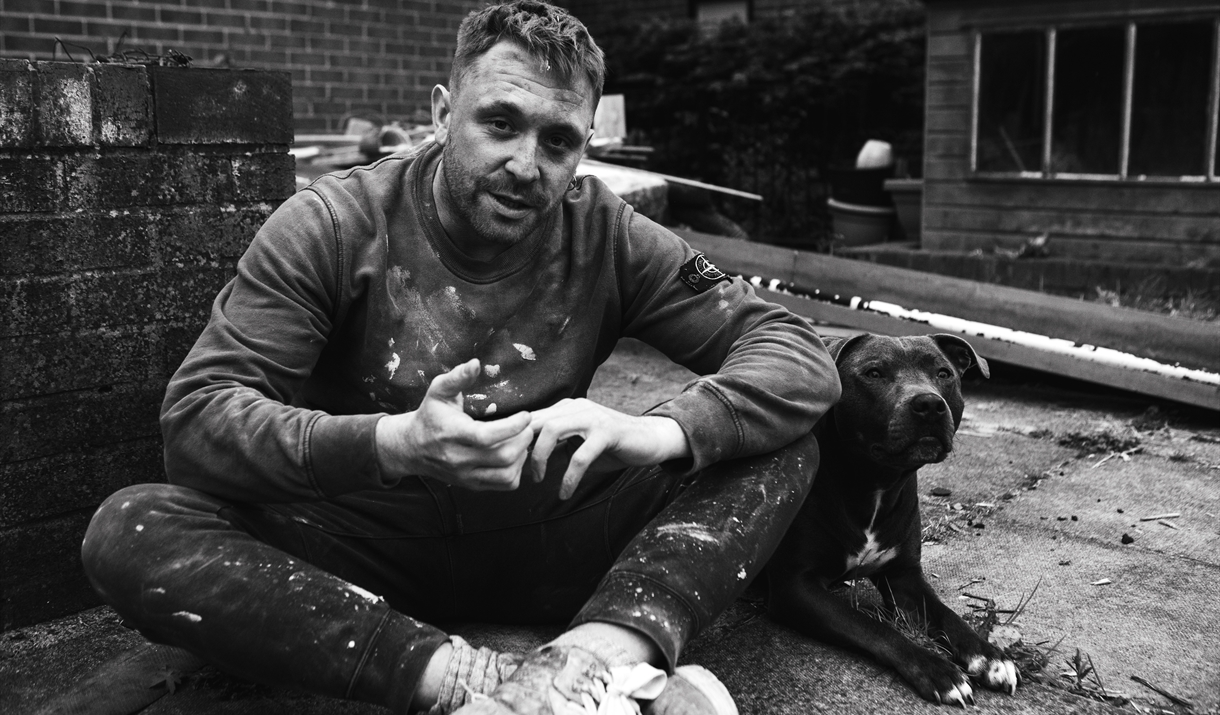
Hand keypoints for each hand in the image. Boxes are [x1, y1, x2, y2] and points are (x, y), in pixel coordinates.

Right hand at [375, 358, 533, 489]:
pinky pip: (504, 485)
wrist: (412, 448)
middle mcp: (459, 459)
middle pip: (502, 457)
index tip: (526, 415)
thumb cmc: (430, 415)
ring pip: (506, 475)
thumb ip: (458, 377)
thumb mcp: (438, 391)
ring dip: (522, 457)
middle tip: (527, 427)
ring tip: (521, 441)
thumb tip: (476, 363)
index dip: (512, 427)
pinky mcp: (472, 485)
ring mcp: (466, 475)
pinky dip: (516, 471)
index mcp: (452, 434)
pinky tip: (514, 455)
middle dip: (523, 440)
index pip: (486, 436)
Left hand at [528, 399, 690, 498]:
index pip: (530, 419)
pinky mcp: (607, 432)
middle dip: (520, 450)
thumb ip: (555, 447)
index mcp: (566, 408)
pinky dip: (569, 477)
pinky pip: (580, 456)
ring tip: (538, 480)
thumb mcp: (577, 445)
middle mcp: (576, 407)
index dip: (515, 442)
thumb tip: (523, 463)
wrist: (649, 440)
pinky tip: (565, 492)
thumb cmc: (612, 446)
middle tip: (517, 474)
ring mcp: (592, 417)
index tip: (509, 465)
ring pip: (552, 431)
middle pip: (534, 422)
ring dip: (539, 459)